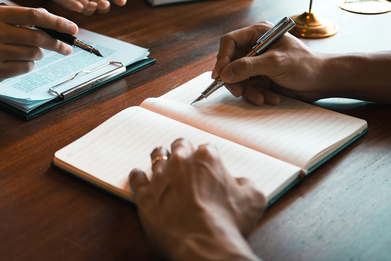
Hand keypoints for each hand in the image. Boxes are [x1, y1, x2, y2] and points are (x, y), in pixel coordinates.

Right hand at [0, 5, 77, 87]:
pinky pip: (25, 67)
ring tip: (30, 53)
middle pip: (37, 36)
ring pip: (33, 53)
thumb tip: (60, 24)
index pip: (35, 15)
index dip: (57, 22)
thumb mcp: (3, 21)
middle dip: (56, 43)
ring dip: (39, 55)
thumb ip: (28, 19)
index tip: (73, 29)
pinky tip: (19, 62)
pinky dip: (28, 65)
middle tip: (66, 48)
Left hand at [129, 139, 264, 260]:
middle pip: (179, 147)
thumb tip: (240, 183)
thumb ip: (245, 184)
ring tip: (162, 160)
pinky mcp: (144, 194)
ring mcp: (160, 177)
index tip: (208, 165)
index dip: (208, 158)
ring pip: (157, 157)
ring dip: (161, 158)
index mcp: (206, 158)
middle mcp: (180, 162)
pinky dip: (139, 176)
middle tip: (184, 158)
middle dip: (182, 151)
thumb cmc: (228, 222)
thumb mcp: (253, 199)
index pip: (206, 149)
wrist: (203, 244)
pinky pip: (137, 178)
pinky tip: (140, 176)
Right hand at [211, 22, 329, 104]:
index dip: (222, 58)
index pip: (230, 42)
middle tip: (239, 92)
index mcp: (258, 33)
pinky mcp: (262, 77)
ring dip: (248, 90)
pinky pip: (249, 87)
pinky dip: (257, 94)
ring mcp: (258, 62)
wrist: (324, 81)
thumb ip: (248, 67)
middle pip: (231, 62)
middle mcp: (255, 46)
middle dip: (235, 80)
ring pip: (238, 78)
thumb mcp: (276, 63)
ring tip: (262, 97)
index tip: (219, 75)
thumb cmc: (306, 65)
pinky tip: (271, 97)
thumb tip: (225, 73)